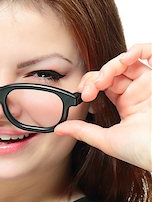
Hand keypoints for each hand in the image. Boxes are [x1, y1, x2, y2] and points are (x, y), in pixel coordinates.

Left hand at [55, 43, 151, 170]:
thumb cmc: (141, 151)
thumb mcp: (107, 140)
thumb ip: (83, 131)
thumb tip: (59, 128)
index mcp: (126, 104)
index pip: (104, 84)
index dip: (91, 85)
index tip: (83, 95)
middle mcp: (137, 92)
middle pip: (112, 71)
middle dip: (96, 77)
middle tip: (89, 90)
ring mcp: (148, 84)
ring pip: (126, 62)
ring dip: (110, 65)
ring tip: (103, 79)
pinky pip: (149, 53)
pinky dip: (137, 50)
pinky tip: (124, 59)